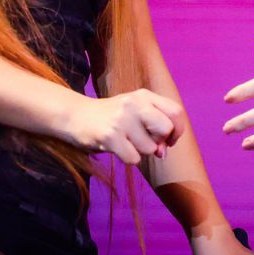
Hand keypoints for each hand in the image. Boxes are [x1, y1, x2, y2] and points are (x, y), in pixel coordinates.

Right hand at [60, 89, 186, 164]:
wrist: (76, 116)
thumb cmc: (111, 117)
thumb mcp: (135, 112)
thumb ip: (154, 127)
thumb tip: (163, 152)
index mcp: (144, 95)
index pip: (176, 112)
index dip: (177, 130)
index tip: (168, 140)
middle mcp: (134, 103)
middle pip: (166, 128)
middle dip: (160, 142)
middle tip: (146, 142)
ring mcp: (122, 118)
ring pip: (150, 148)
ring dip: (140, 151)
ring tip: (125, 142)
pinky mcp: (110, 135)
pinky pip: (134, 158)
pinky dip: (128, 159)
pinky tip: (117, 148)